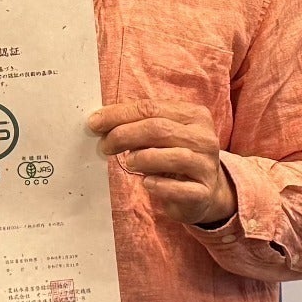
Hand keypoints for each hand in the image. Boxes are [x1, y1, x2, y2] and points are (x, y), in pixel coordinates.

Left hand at [89, 102, 236, 229]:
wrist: (204, 193)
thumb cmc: (174, 157)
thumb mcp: (161, 136)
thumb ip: (138, 125)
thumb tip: (101, 122)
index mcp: (194, 115)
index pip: (151, 108)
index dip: (119, 114)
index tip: (95, 123)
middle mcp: (204, 138)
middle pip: (159, 129)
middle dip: (124, 135)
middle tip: (105, 145)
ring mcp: (206, 166)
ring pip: (173, 156)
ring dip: (142, 158)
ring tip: (129, 163)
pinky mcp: (203, 193)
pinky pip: (179, 188)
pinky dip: (158, 185)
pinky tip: (147, 183)